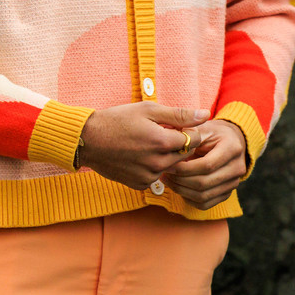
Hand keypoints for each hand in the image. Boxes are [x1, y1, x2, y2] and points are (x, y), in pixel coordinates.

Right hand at [77, 102, 207, 189]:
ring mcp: (149, 176)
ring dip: (165, 156)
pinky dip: (152, 166)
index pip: (194, 139)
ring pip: (171, 166)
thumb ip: (179, 114)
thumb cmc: (118, 120)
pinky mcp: (140, 184)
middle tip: (160, 133)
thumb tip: (206, 114)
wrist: (88, 140)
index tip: (174, 126)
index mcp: (163, 142)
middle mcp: (158, 163)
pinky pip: (156, 176)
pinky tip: (138, 155)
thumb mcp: (148, 110)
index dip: (187, 131)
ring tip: (147, 144)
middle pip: (184, 154)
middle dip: (177, 144)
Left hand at [163, 119, 248, 209]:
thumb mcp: (202, 128)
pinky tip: (177, 187)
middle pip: (204, 183)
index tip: (168, 165)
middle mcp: (237, 168)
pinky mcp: (226, 193)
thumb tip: (171, 144)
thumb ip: (189, 135)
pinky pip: (205, 204)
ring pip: (203, 196)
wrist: (230, 141)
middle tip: (164, 172)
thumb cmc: (212, 133)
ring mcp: (233, 183)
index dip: (184, 168)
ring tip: (167, 179)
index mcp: (232, 148)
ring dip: (181, 190)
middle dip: (179, 180)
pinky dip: (188, 198)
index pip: (206, 165)